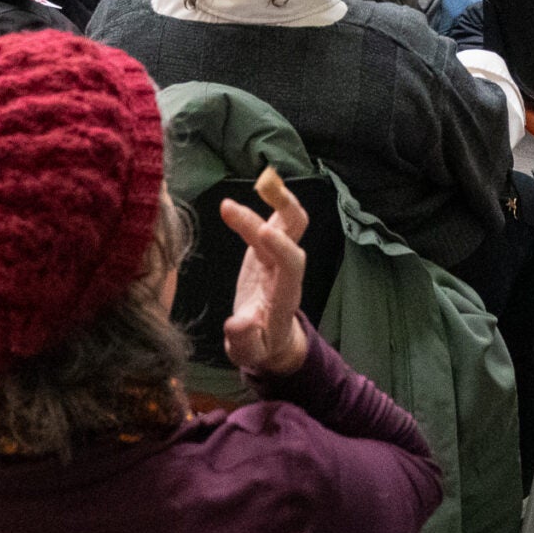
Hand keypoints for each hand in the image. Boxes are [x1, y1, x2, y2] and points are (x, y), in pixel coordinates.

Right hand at [220, 168, 309, 376]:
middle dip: (287, 208)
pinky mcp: (267, 250)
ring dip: (276, 197)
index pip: (291, 263)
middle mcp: (286, 269)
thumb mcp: (248, 353)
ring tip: (260, 179)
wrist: (269, 341)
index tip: (263, 233)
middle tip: (267, 188)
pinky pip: (268, 222)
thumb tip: (237, 325)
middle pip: (297, 231)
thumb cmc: (260, 347)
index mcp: (284, 294)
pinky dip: (258, 206)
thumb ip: (244, 340)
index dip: (281, 246)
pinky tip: (236, 200)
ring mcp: (278, 256)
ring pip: (287, 220)